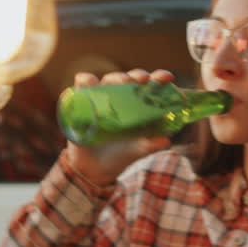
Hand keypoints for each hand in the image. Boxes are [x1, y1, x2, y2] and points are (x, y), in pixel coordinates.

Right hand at [66, 68, 175, 185]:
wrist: (95, 170)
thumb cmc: (121, 155)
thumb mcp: (137, 151)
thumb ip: (150, 145)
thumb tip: (165, 140)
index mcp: (136, 104)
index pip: (149, 86)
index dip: (158, 77)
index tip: (167, 78)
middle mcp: (119, 97)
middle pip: (128, 78)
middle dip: (136, 76)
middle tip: (142, 80)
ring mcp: (99, 98)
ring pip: (106, 80)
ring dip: (114, 77)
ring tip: (122, 83)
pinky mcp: (80, 103)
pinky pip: (80, 87)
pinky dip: (84, 82)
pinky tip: (87, 84)